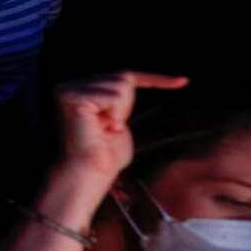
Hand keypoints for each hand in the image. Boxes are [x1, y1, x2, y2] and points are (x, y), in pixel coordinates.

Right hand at [56, 72, 187, 179]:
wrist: (90, 174)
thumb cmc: (105, 155)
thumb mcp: (118, 119)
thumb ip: (119, 99)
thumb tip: (130, 81)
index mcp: (80, 91)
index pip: (121, 76)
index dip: (154, 78)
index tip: (183, 82)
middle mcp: (69, 86)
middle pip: (121, 78)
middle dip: (126, 105)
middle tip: (110, 128)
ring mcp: (67, 90)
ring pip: (120, 85)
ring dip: (120, 111)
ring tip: (104, 128)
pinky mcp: (72, 97)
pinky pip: (112, 95)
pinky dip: (115, 114)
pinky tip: (101, 127)